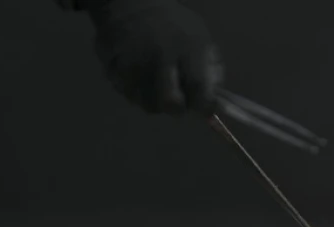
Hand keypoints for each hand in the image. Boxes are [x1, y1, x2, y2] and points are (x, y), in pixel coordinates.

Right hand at [85, 0, 222, 115]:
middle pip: (171, 103)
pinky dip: (137, 94)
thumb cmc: (172, 24)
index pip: (199, 87)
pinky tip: (141, 80)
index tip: (205, 109)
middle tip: (178, 100)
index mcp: (188, 46)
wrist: (131, 4)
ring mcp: (136, 63)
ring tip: (158, 87)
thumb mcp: (200, 36)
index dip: (205, 106)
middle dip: (178, 107)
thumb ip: (211, 69)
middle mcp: (161, 55)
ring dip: (156, 102)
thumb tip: (216, 102)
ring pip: (149, 105)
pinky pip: (130, 96)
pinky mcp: (116, 69)